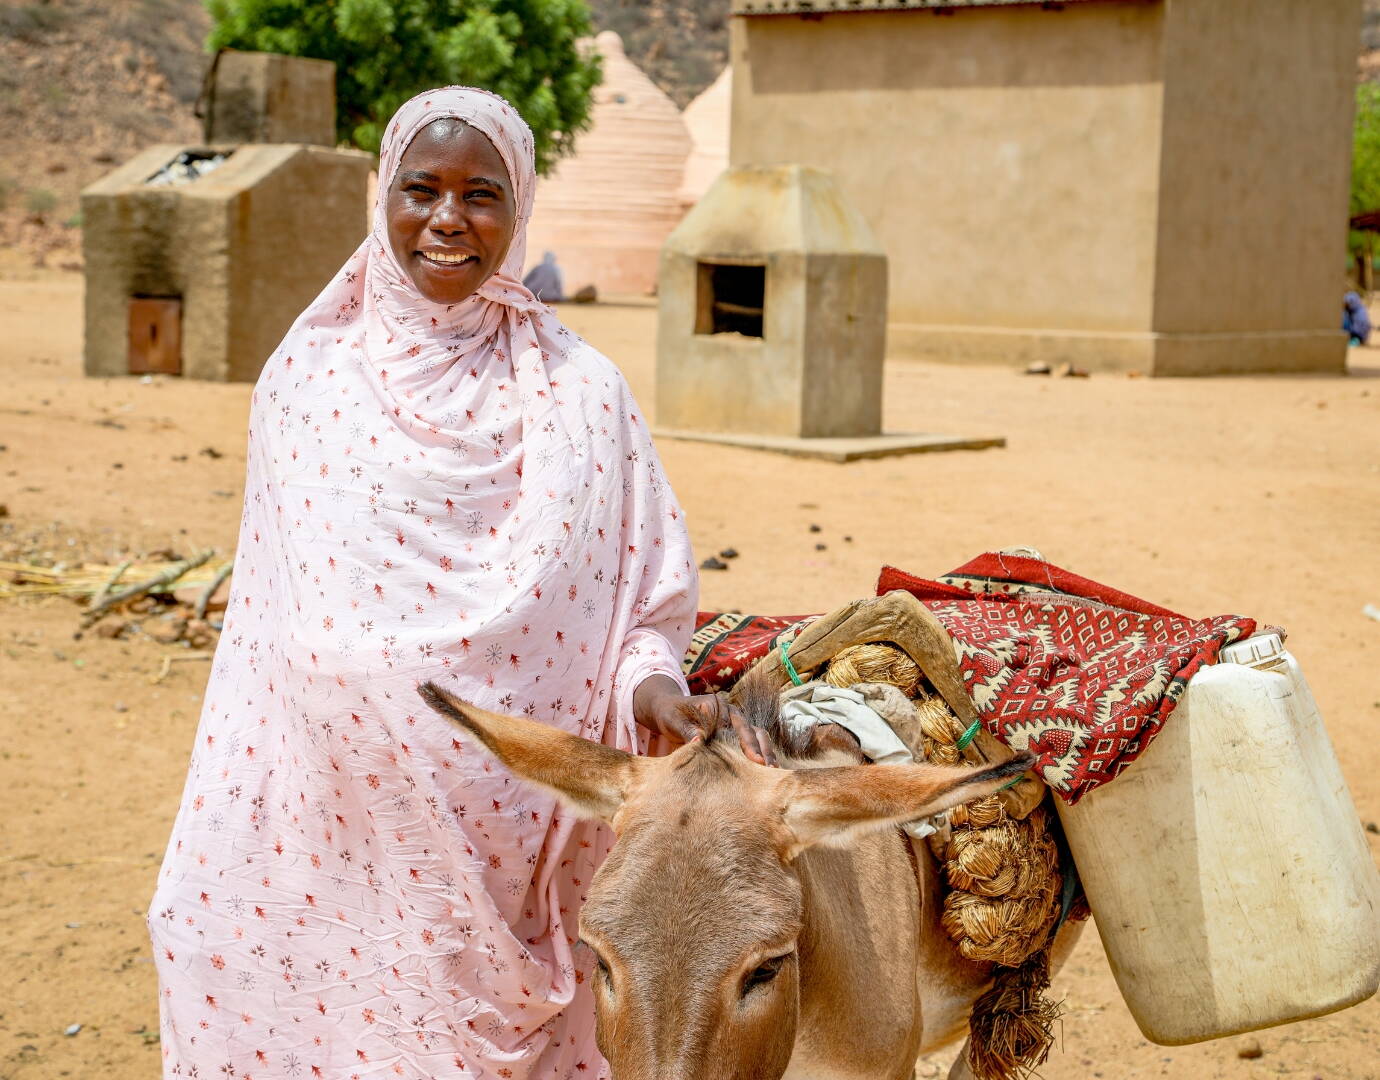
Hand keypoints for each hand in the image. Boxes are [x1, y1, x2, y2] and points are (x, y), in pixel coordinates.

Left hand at [631, 675, 776, 766]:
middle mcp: (731, 713)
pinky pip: (753, 742)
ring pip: (757, 735)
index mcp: (718, 706)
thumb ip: (686, 729)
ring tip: (773, 770)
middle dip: (760, 748)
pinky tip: (765, 771)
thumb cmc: (670, 714)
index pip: (735, 725)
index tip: (753, 758)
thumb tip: (698, 739)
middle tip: (766, 767)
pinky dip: (761, 754)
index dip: (745, 742)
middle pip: (751, 730)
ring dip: (765, 751)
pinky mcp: (736, 734)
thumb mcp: (673, 720)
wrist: (668, 711)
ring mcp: (736, 723)